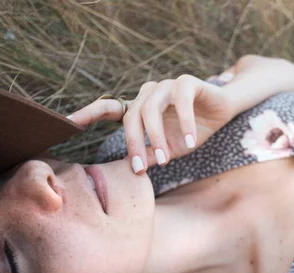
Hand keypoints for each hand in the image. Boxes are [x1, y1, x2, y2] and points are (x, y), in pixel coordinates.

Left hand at [68, 75, 234, 173]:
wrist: (224, 111)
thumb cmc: (194, 130)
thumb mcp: (170, 149)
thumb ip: (151, 155)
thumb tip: (133, 170)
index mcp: (139, 108)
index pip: (108, 110)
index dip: (87, 114)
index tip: (68, 124)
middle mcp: (148, 94)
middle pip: (131, 117)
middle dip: (133, 143)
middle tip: (140, 167)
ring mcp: (166, 86)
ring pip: (150, 108)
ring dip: (157, 136)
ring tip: (167, 158)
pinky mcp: (187, 82)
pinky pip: (180, 101)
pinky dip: (184, 122)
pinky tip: (191, 140)